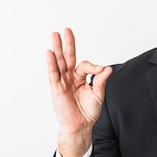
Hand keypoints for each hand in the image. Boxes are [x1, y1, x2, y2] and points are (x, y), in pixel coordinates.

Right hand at [46, 28, 111, 156]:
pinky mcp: (56, 88)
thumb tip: (107, 68)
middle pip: (68, 57)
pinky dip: (51, 63)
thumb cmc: (88, 112)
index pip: (84, 65)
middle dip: (67, 44)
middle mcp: (70, 78)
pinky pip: (53, 74)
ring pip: (59, 62)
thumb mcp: (98, 95)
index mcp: (81, 78)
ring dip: (57, 49)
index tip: (99, 70)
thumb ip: (100, 81)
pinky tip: (49, 53)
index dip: (93, 66)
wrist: (80, 126)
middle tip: (65, 30)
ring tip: (54, 35)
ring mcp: (62, 82)